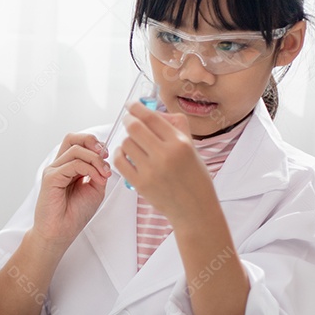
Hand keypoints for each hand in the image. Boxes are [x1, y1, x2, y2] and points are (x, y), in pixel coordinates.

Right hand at [32, 133, 111, 251]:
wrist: (60, 233)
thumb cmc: (74, 215)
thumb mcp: (94, 189)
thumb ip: (98, 172)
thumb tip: (104, 159)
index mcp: (68, 167)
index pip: (78, 143)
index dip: (95, 145)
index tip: (108, 156)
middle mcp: (59, 166)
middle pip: (72, 138)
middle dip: (92, 141)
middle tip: (105, 154)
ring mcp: (54, 170)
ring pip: (76, 149)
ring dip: (96, 159)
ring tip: (104, 174)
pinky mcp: (51, 177)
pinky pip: (74, 164)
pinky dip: (90, 169)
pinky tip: (97, 179)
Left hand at [112, 102, 215, 223]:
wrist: (195, 210)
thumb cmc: (195, 178)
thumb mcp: (193, 148)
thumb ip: (176, 126)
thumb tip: (153, 111)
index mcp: (180, 143)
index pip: (151, 117)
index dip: (137, 107)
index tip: (131, 105)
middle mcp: (165, 155)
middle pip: (134, 127)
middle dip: (128, 119)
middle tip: (128, 120)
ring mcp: (151, 170)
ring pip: (126, 143)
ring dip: (126, 139)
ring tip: (133, 142)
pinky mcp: (140, 184)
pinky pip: (120, 161)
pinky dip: (120, 154)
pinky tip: (126, 154)